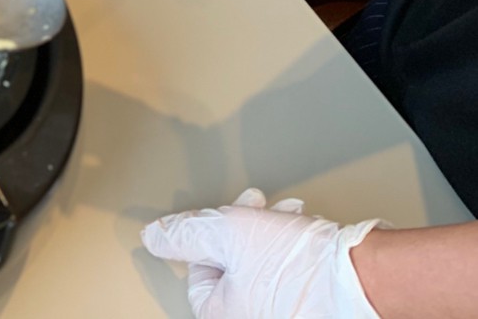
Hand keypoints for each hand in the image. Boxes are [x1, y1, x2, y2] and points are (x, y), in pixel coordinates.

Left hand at [142, 187, 381, 317]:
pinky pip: (291, 276)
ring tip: (286, 214)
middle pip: (233, 270)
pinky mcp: (313, 309)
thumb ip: (184, 234)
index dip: (207, 242)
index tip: (222, 221)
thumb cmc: (298, 263)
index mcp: (228, 315)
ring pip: (263, 267)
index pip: (197, 281)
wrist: (362, 275)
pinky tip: (303, 227)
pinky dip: (292, 248)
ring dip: (269, 232)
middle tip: (254, 209)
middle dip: (242, 230)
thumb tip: (153, 239)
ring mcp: (287, 316)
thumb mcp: (226, 232)